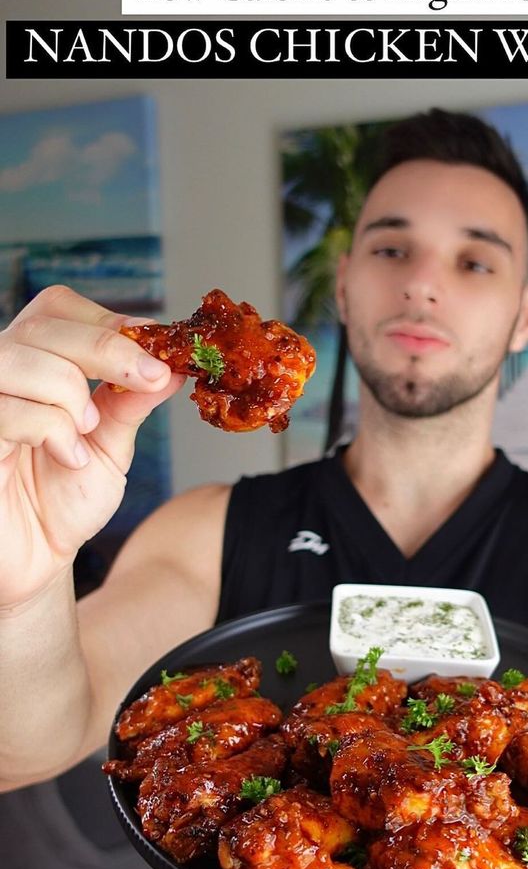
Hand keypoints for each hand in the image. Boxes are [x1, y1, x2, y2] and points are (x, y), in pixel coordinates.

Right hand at [0, 284, 186, 607]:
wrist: (38, 560)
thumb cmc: (63, 502)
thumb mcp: (110, 445)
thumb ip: (131, 401)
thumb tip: (170, 364)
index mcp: (34, 362)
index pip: (58, 308)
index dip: (107, 322)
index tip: (155, 352)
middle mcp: (2, 372)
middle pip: (44, 325)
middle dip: (106, 349)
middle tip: (146, 379)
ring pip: (22, 358)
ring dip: (70, 393)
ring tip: (86, 431)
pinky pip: (5, 409)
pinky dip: (50, 429)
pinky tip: (67, 457)